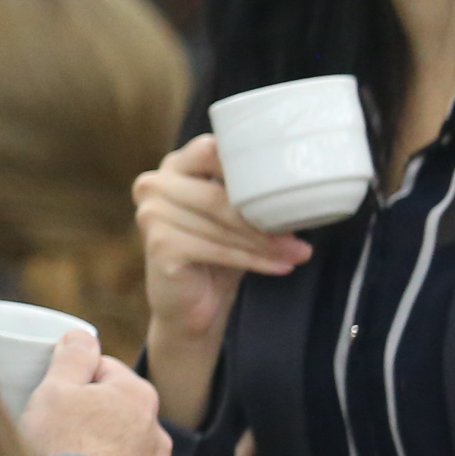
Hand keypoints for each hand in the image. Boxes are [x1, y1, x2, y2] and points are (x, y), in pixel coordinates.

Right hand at [19, 333, 169, 455]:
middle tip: (52, 425)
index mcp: (138, 395)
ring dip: (93, 445)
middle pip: (111, 407)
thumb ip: (72, 355)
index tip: (52, 394)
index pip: (102, 368)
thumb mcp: (56, 388)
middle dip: (86, 412)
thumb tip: (82, 336)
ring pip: (115, 442)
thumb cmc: (63, 444)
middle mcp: (154, 430)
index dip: (72, 378)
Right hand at [134, 134, 309, 423]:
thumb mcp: (235, 216)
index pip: (212, 150)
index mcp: (175, 166)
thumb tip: (302, 185)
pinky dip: (252, 260)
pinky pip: (216, 249)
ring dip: (264, 243)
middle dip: (263, 218)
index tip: (285, 181)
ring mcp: (151, 213)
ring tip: (297, 253)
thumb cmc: (217, 253)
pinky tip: (278, 267)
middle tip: (300, 236)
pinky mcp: (159, 244)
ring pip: (222, 223)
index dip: (249, 165)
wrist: (191, 305)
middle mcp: (155, 184)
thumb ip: (250, 194)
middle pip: (219, 194)